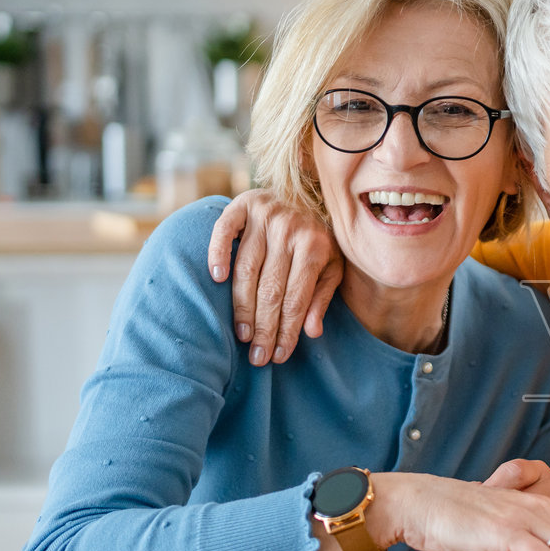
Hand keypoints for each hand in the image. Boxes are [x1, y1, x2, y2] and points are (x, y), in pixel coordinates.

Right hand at [207, 188, 342, 366]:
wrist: (304, 193)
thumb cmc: (318, 240)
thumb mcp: (332, 267)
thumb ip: (322, 297)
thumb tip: (312, 332)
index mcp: (315, 246)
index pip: (296, 298)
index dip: (287, 330)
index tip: (278, 356)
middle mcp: (290, 229)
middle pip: (271, 289)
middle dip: (264, 327)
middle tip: (257, 357)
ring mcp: (265, 215)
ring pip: (246, 269)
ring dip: (242, 306)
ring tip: (242, 335)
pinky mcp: (241, 204)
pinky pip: (223, 231)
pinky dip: (218, 253)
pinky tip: (217, 279)